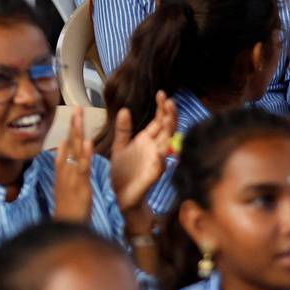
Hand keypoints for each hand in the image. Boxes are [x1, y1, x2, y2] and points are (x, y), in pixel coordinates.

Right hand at [51, 107, 94, 221]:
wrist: (66, 226)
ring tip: (80, 116)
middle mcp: (64, 169)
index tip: (74, 113)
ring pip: (74, 151)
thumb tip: (62, 145)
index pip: (65, 144)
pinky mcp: (80, 185)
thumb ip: (63, 164)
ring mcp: (71, 176)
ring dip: (77, 132)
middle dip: (73, 124)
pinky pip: (82, 167)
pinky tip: (87, 141)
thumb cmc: (68, 207)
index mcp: (62, 169)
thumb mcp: (64, 183)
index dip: (70, 128)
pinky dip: (84, 153)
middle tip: (77, 107)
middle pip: (68, 143)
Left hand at [108, 93, 175, 211]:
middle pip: (167, 129)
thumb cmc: (122, 172)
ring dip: (169, 131)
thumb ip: (123, 130)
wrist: (120, 195)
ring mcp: (155, 162)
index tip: (162, 94)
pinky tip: (162, 150)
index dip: (161, 108)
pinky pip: (159, 167)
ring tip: (169, 116)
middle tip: (169, 100)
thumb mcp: (119, 146)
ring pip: (167, 144)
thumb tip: (125, 110)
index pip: (158, 122)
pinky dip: (161, 159)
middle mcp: (154, 149)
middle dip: (169, 115)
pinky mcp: (152, 176)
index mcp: (146, 141)